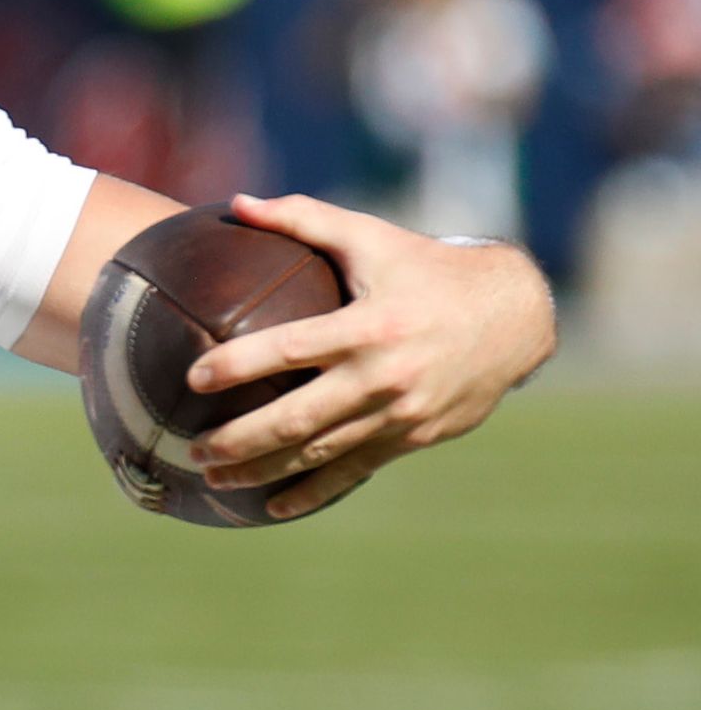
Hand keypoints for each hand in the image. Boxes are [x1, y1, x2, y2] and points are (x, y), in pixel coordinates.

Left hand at [187, 194, 557, 519]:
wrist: (516, 317)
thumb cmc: (430, 270)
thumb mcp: (373, 238)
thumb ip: (305, 219)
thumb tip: (238, 202)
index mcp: (370, 325)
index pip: (290, 348)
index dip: (238, 364)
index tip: (192, 378)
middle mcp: (385, 375)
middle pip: (298, 417)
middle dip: (240, 439)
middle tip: (192, 450)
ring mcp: (400, 413)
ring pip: (321, 452)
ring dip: (264, 470)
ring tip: (213, 478)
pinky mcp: (414, 437)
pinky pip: (354, 470)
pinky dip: (311, 492)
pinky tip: (270, 506)